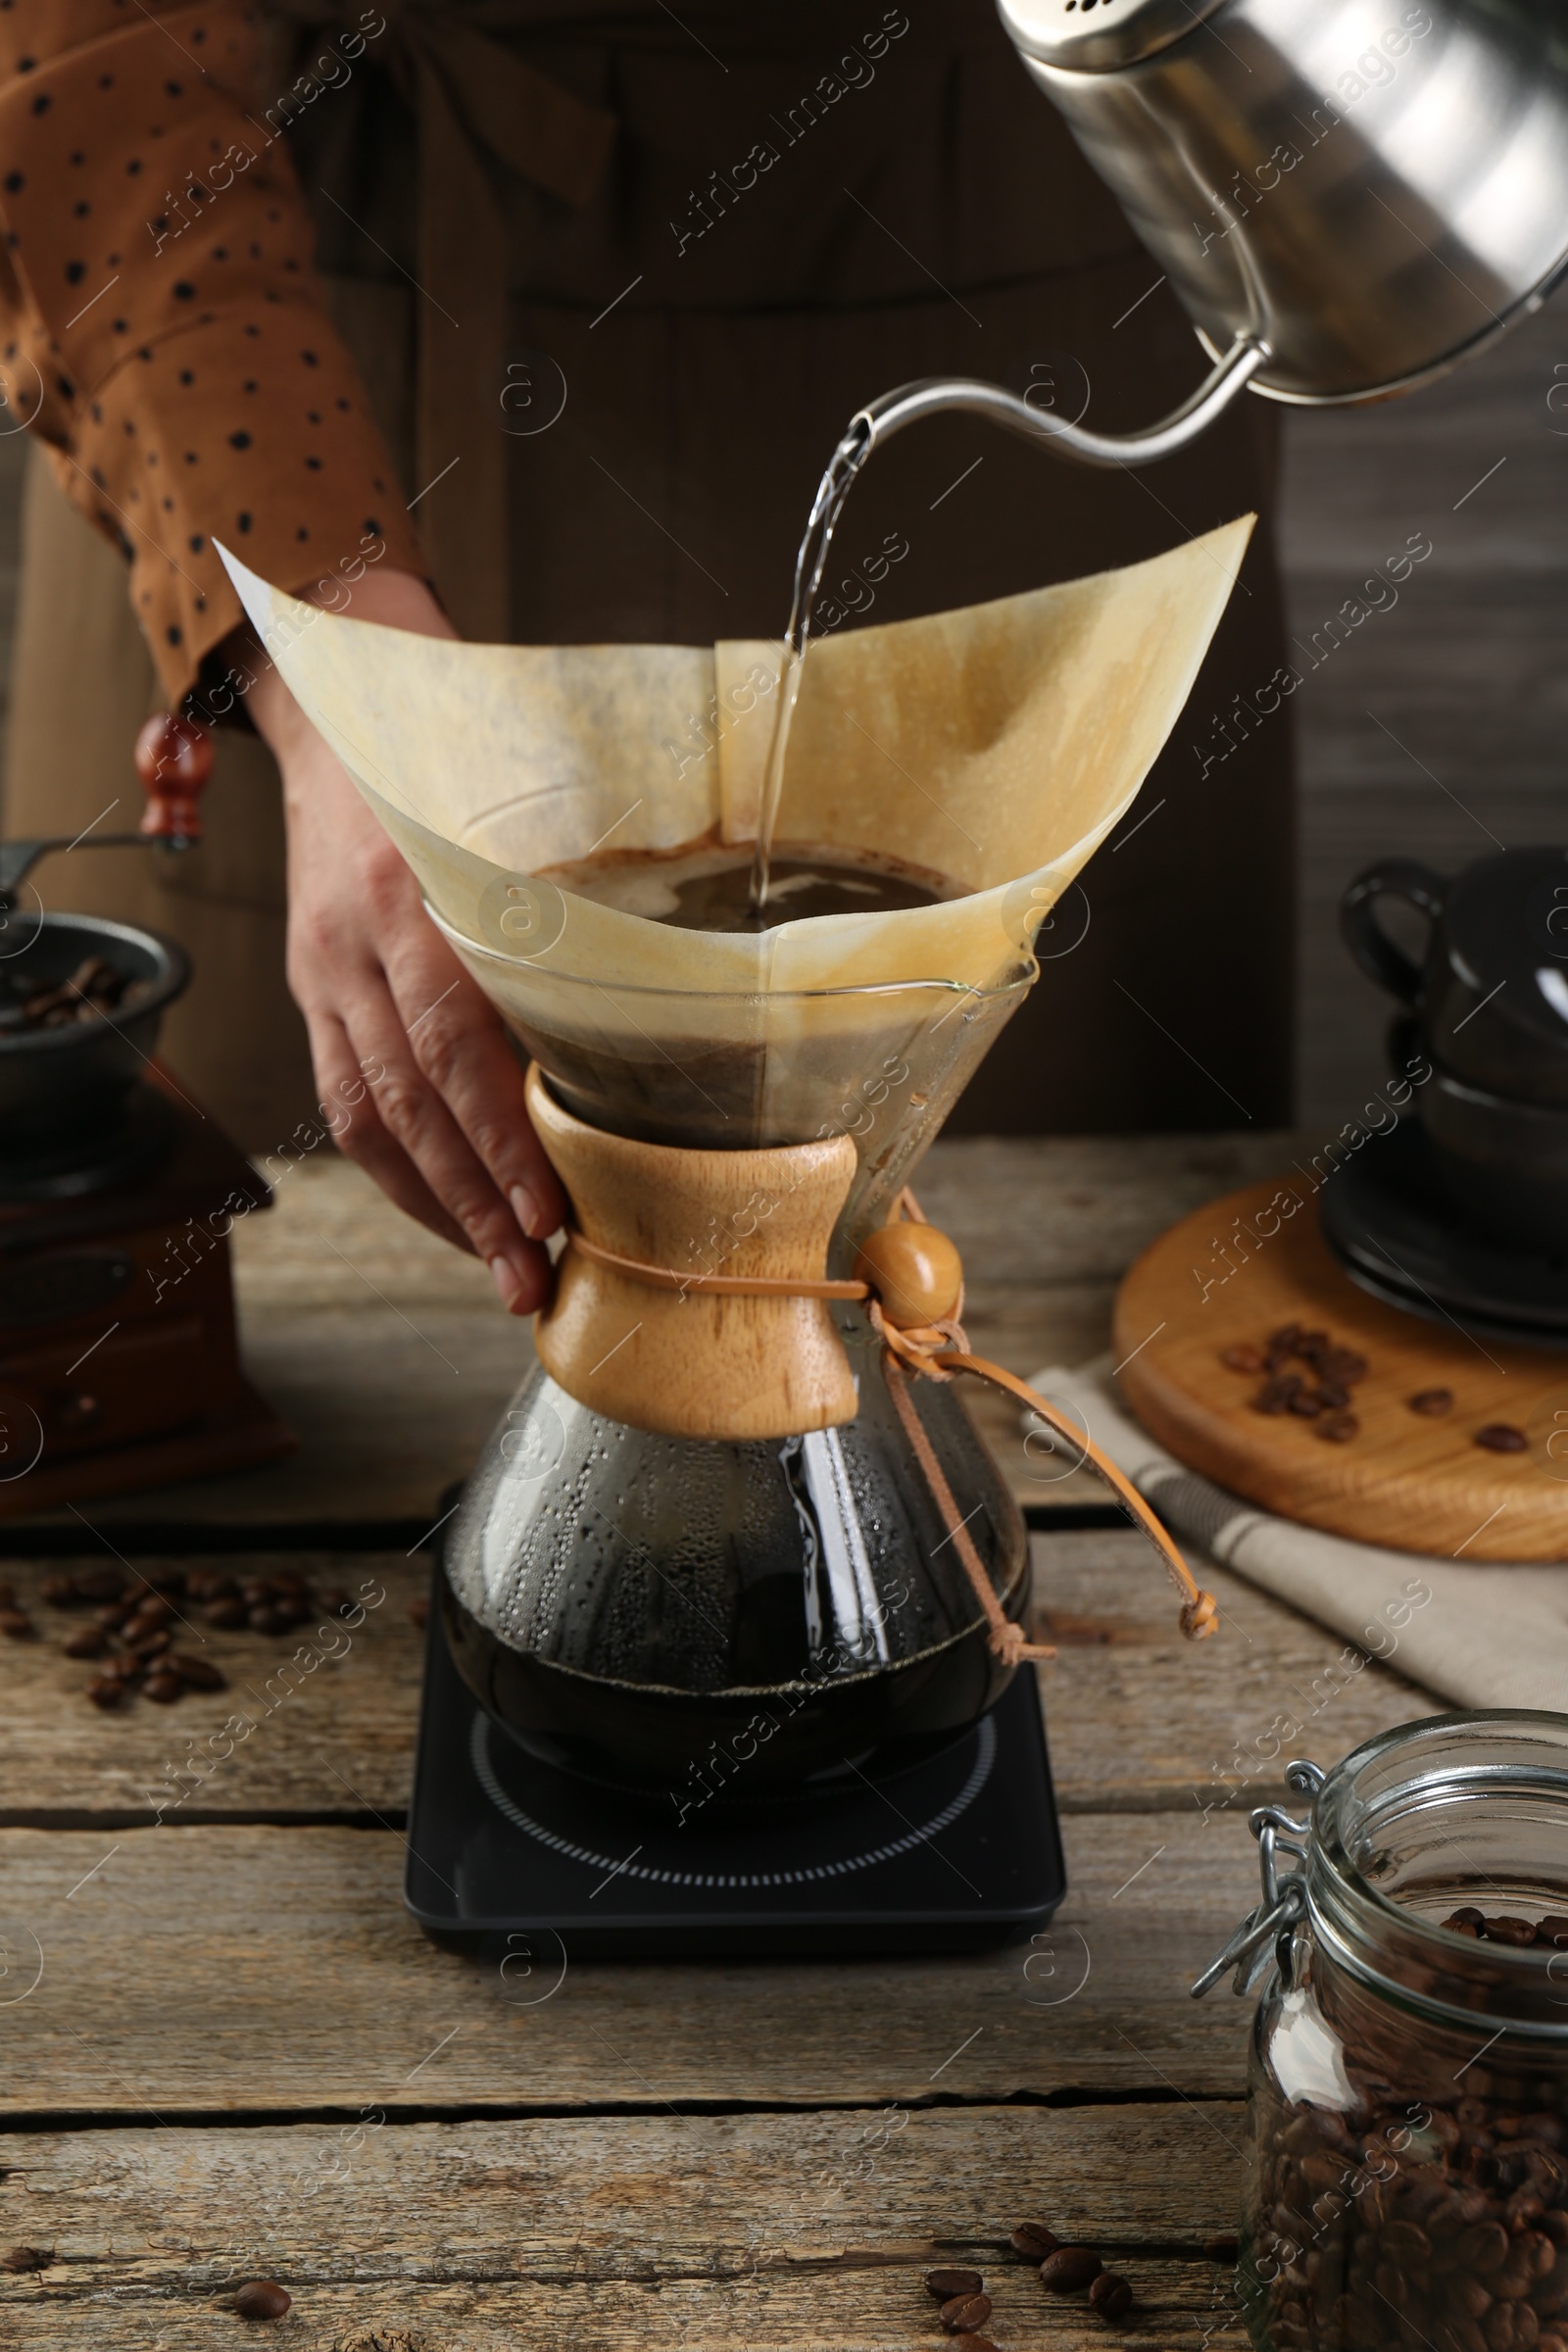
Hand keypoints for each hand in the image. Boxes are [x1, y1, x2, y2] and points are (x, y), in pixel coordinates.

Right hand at [241, 569, 564, 1312]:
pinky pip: (343, 1100)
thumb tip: (692, 974)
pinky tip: (449, 1216)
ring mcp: (323, 971)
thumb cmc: (460, 753)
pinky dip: (398, 1171)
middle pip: (412, 1102)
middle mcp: (358, 941)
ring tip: (502, 1272)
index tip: (550, 1211)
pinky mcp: (310, 990)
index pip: (453, 1044)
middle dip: (476, 1203)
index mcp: (420, 893)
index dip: (500, 1139)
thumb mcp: (527, 795)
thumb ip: (585, 884)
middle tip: (535, 1279)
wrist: (341, 712)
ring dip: (438, 1207)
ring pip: (370, 1117)